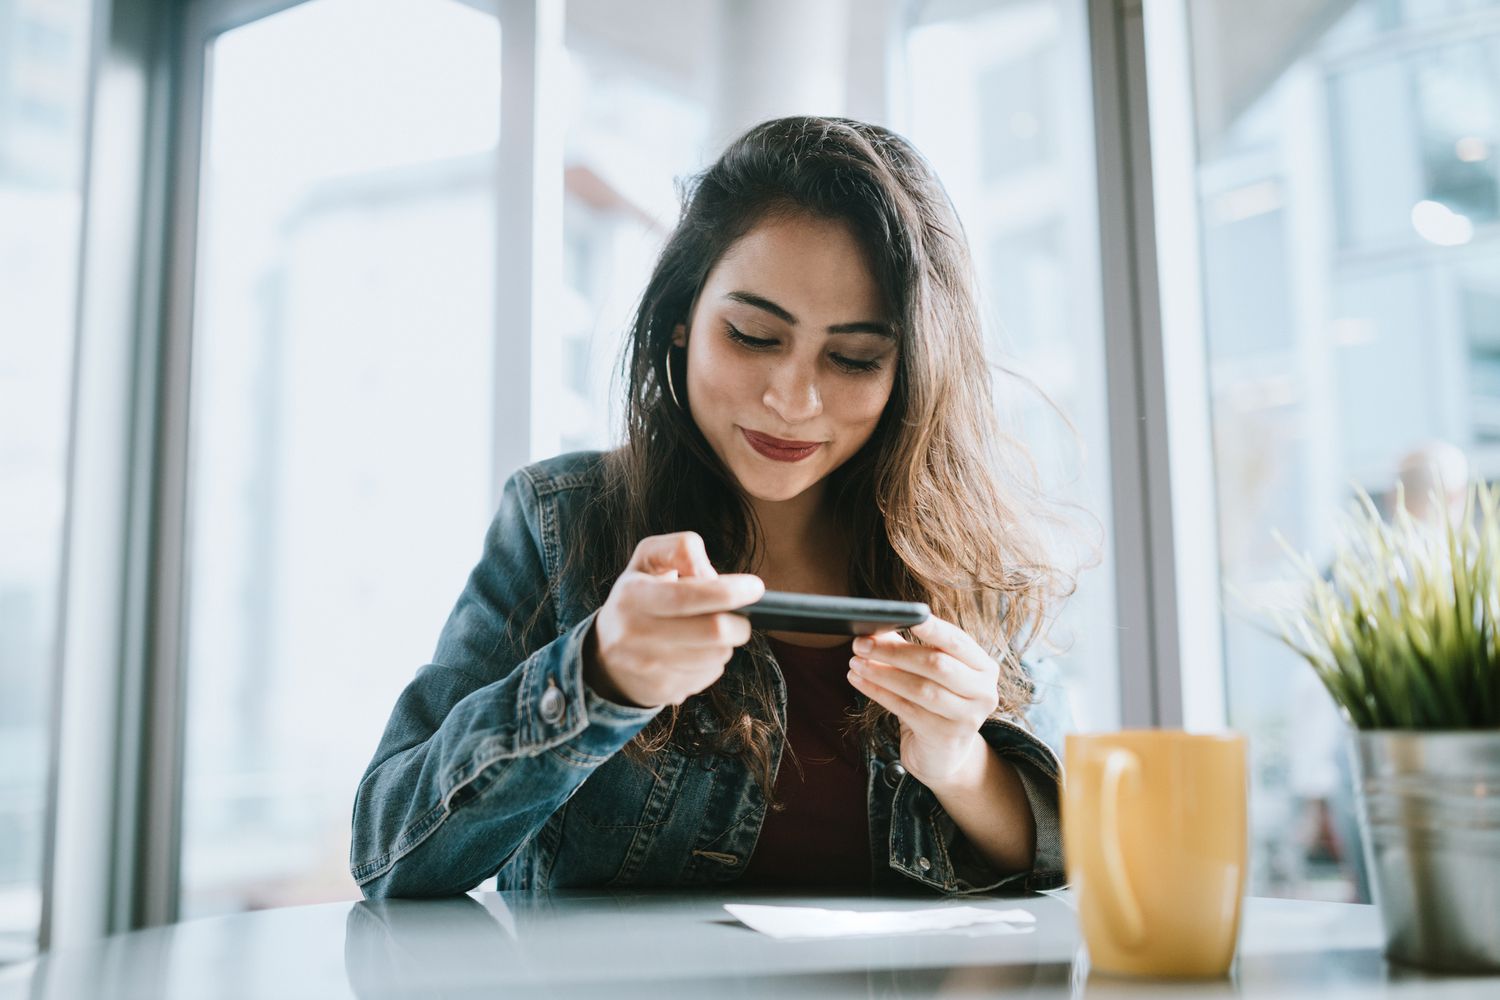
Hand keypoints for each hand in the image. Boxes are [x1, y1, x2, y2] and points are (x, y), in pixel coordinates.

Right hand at [585, 531, 763, 708]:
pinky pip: (709, 675)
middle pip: (712, 633)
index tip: (755, 588)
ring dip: (725, 643)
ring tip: (710, 631)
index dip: (727, 593)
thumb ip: (681, 549)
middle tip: (741, 615)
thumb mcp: (649, 558)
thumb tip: (711, 576)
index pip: (686, 597)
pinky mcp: (661, 691)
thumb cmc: (638, 596)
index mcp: (632, 596)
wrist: (604, 654)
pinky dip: (712, 661)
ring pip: (716, 656)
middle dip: (739, 622)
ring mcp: (647, 668)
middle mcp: (634, 634)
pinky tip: (697, 651)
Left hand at [847, 615, 1000, 789]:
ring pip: (920, 688)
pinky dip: (879, 692)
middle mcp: (983, 691)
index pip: (957, 641)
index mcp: (984, 667)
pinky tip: (859, 681)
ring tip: (856, 663)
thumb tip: (875, 627)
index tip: (908, 616)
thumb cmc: (935, 703)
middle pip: (936, 664)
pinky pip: (906, 709)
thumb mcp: (928, 673)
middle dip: (894, 651)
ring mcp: (967, 717)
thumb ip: (907, 648)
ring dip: (882, 673)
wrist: (943, 754)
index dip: (933, 628)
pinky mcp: (945, 736)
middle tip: (861, 643)